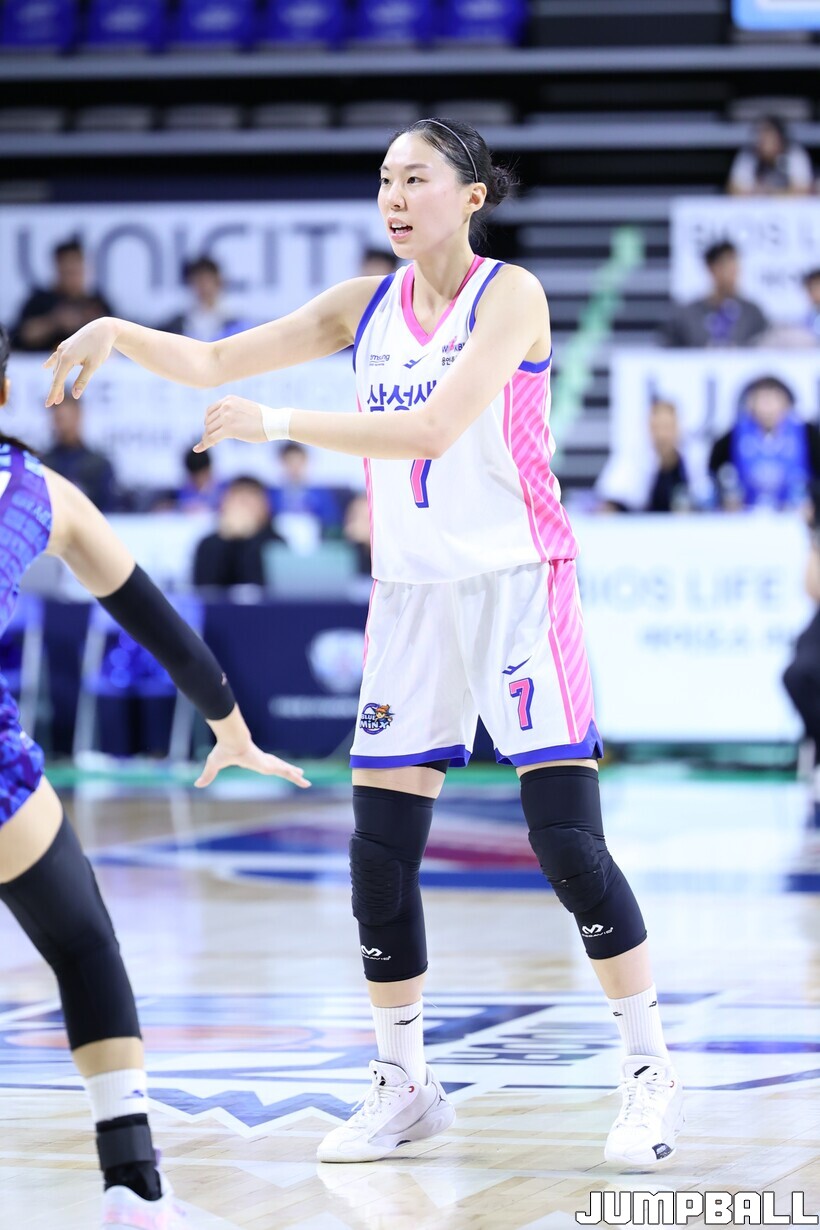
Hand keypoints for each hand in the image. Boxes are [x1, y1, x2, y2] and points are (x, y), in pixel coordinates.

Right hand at [44, 317, 118, 405]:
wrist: (102, 328)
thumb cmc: (100, 347)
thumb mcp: (94, 365)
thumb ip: (83, 380)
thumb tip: (75, 395)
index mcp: (67, 359)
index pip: (58, 381)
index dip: (53, 393)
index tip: (49, 405)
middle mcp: (61, 353)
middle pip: (57, 375)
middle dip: (56, 390)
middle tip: (56, 404)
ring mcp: (62, 348)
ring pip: (57, 368)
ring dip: (57, 380)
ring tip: (59, 394)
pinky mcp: (66, 345)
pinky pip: (56, 357)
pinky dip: (51, 364)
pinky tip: (45, 367)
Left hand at [194, 394, 266, 452]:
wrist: (275, 422)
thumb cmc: (264, 418)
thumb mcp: (245, 408)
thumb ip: (232, 411)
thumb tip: (223, 422)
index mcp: (229, 400)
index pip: (210, 411)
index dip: (209, 422)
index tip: (212, 429)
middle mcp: (226, 406)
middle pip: (208, 422)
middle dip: (210, 431)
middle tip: (216, 440)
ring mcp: (227, 417)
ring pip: (209, 431)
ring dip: (209, 438)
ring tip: (215, 443)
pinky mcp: (229, 429)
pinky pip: (211, 438)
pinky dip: (204, 444)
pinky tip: (198, 449)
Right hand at [194, 736, 310, 788]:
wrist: (231, 740)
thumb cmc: (224, 749)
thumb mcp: (214, 764)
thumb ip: (208, 775)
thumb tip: (196, 785)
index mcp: (254, 761)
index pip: (267, 765)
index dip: (274, 767)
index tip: (280, 768)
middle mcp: (263, 761)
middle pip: (279, 767)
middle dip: (290, 771)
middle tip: (300, 774)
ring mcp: (267, 762)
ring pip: (284, 770)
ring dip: (294, 775)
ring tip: (305, 779)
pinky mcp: (268, 764)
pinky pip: (283, 770)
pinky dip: (292, 774)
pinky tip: (301, 777)